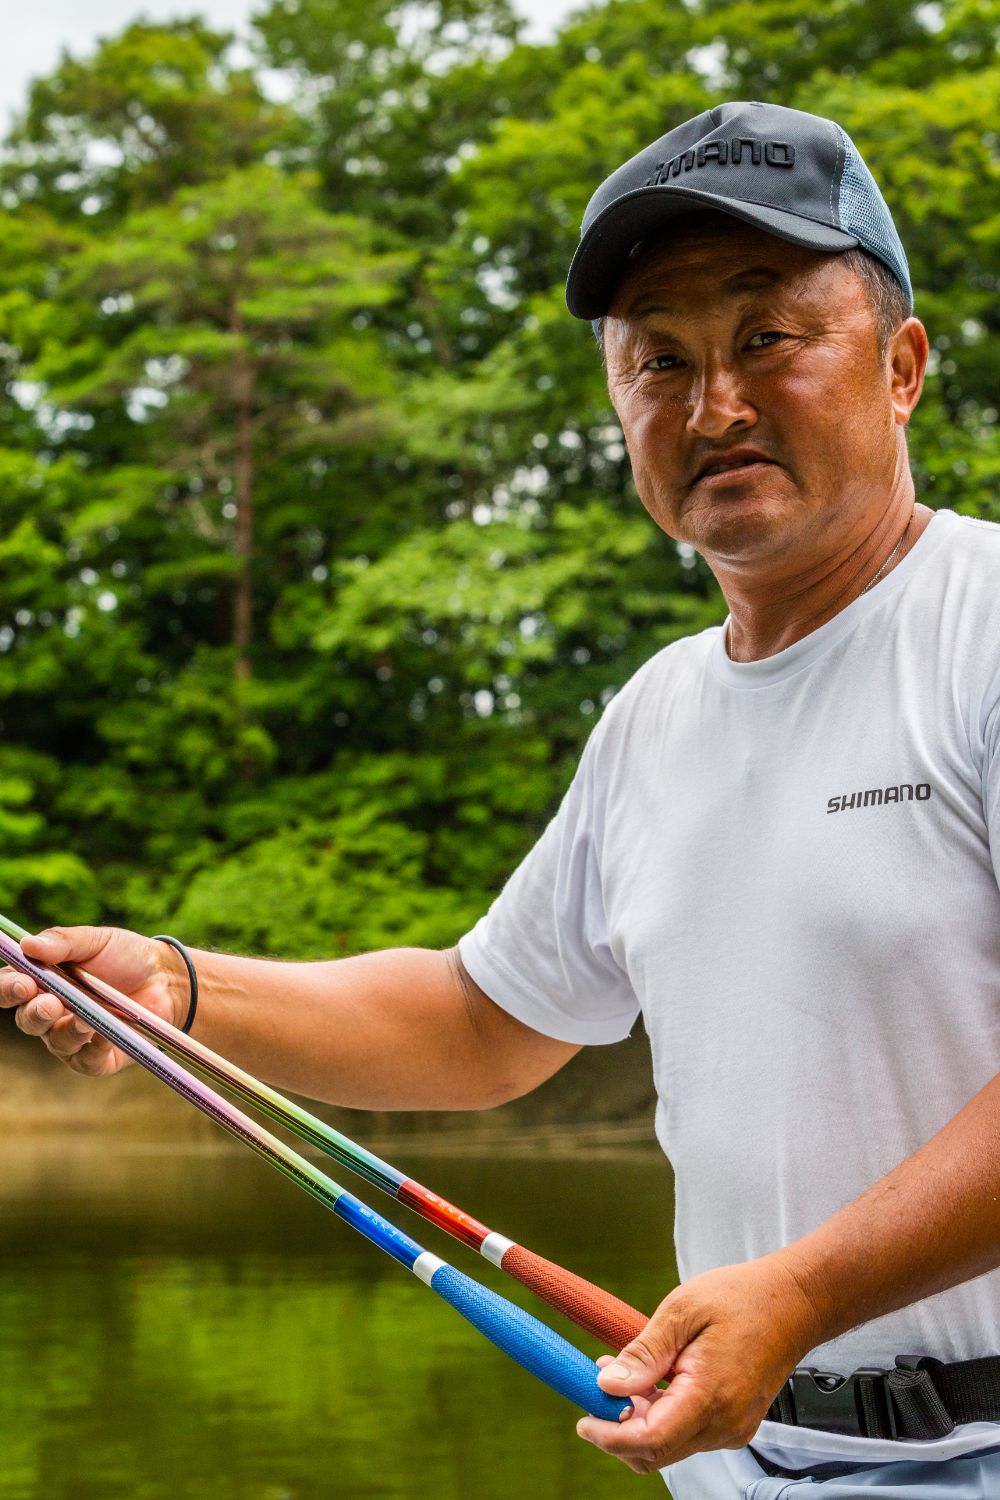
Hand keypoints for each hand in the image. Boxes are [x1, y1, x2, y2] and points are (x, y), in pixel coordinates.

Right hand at [0, 925, 187, 1076]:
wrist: (168, 978)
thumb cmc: (126, 956)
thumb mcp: (96, 940)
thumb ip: (63, 942)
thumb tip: (27, 944)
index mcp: (43, 982)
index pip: (10, 988)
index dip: (9, 988)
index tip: (23, 983)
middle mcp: (51, 1013)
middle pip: (26, 1019)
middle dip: (34, 1012)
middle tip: (50, 1003)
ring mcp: (72, 1037)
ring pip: (55, 1041)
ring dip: (67, 1030)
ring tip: (83, 1017)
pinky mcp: (96, 1058)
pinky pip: (85, 1060)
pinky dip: (93, 1047)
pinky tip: (103, 1034)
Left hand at [577, 1253, 822, 1474]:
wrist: (794, 1302)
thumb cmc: (742, 1298)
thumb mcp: (682, 1310)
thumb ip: (644, 1353)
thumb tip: (607, 1384)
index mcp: (711, 1396)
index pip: (649, 1440)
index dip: (610, 1436)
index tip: (584, 1419)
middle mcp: (725, 1424)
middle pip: (656, 1452)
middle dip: (618, 1429)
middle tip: (595, 1390)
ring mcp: (732, 1428)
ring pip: (670, 1444)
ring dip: (637, 1420)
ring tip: (620, 1375)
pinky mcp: (735, 1423)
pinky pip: (688, 1433)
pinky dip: (661, 1415)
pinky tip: (649, 1382)